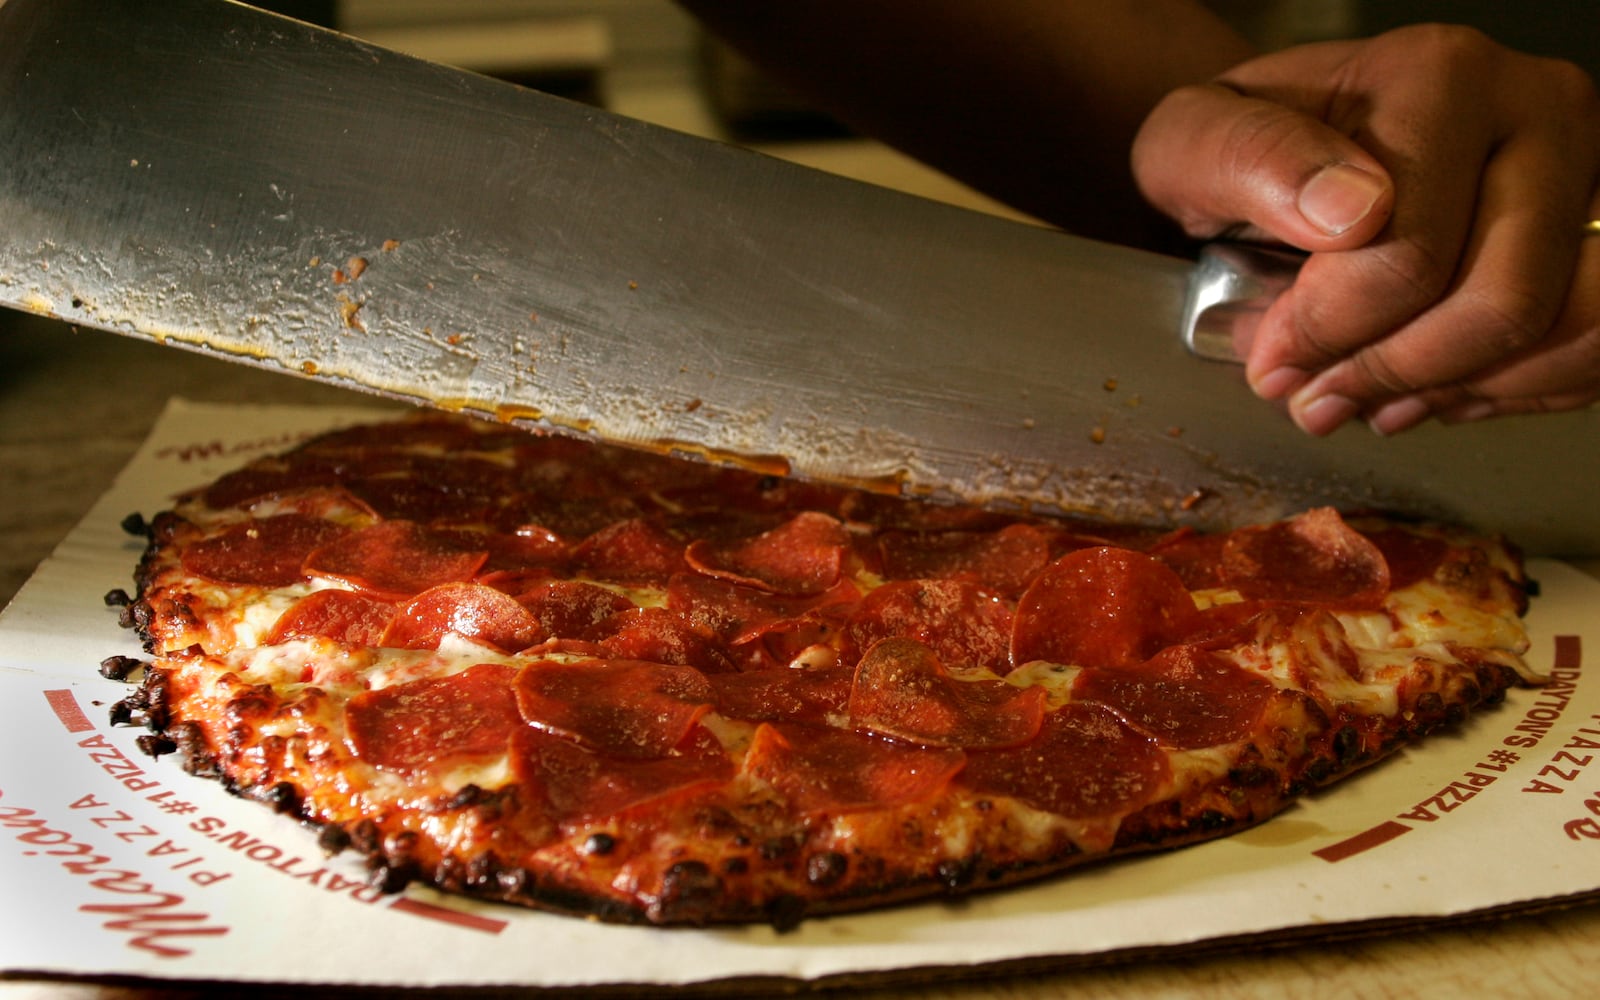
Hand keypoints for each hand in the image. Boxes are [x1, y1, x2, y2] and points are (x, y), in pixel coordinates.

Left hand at [1132, 24, 1599, 434]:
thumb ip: (1251, 161)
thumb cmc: (1246, 153)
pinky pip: (1590, 348)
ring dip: (1457, 389)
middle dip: (1394, 374)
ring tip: (1372, 399)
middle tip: (1317, 397)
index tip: (1272, 359)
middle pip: (1503, 301)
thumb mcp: (1196, 142)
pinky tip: (1430, 389)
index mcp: (1440, 78)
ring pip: (1566, 329)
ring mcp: (1587, 176)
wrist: (1288, 155)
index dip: (1332, 333)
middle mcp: (1536, 113)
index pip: (1411, 253)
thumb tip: (1349, 210)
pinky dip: (1508, 391)